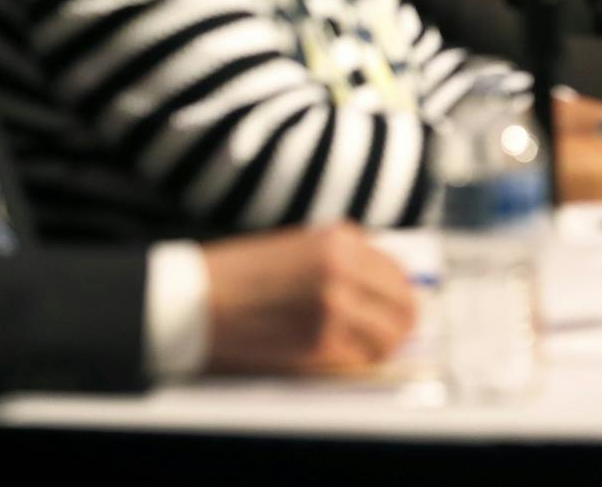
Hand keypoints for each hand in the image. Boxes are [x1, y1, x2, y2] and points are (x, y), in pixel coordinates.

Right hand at [202, 223, 416, 375]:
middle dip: (402, 323)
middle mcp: (344, 269)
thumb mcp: (300, 245)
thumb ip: (343, 256)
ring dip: (385, 346)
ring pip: (389, 335)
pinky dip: (360, 361)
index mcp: (341, 241)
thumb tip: (382, 281)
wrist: (198, 297)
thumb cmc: (241, 273)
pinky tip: (348, 359)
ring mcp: (334, 305)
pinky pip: (360, 357)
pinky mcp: (319, 341)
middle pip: (403, 304)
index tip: (399, 306)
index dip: (403, 294)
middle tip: (393, 334)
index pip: (397, 271)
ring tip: (372, 350)